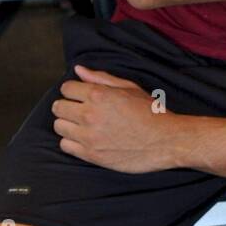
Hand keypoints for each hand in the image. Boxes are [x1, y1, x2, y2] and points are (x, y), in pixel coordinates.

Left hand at [52, 65, 176, 173]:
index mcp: (99, 95)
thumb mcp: (130, 88)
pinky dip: (71, 141)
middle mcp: (90, 115)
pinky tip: (84, 139)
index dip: (73, 90)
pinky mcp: (91, 155)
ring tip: (82, 125)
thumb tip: (79, 70)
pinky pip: (65, 146)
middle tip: (79, 110)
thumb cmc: (151, 112)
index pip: (67, 88)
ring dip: (68, 124)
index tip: (80, 95)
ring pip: (59, 126)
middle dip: (67, 106)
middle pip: (59, 107)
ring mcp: (89, 136)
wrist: (166, 140)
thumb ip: (101, 78)